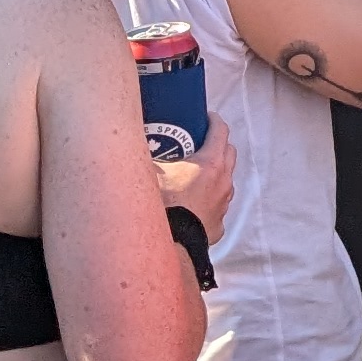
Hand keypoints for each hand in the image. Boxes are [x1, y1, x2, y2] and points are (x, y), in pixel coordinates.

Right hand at [157, 109, 238, 245]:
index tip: (206, 116)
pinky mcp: (219, 225)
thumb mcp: (150, 173)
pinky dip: (207, 202)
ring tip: (195, 174)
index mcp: (211, 163)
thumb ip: (145, 155)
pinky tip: (193, 204)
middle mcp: (224, 181)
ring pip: (225, 181)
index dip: (213, 120)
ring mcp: (224, 204)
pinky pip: (216, 208)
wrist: (172, 244)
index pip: (220, 131)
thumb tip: (132, 143)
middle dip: (218, 144)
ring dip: (215, 174)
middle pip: (229, 153)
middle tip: (200, 142)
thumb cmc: (162, 205)